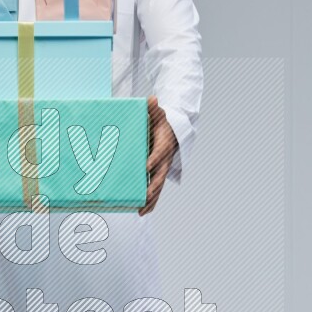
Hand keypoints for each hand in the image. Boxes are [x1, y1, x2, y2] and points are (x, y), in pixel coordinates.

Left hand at [139, 96, 177, 215]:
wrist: (170, 129)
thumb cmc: (161, 121)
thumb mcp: (157, 113)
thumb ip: (152, 108)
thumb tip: (152, 99)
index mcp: (164, 144)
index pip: (160, 153)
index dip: (154, 159)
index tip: (146, 166)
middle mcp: (165, 159)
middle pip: (160, 175)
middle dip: (153, 187)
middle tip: (144, 196)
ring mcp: (162, 169)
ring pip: (158, 187)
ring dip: (151, 200)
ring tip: (141, 211)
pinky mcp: (157, 174)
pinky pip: (155, 189)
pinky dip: (150, 201)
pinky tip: (141, 211)